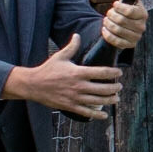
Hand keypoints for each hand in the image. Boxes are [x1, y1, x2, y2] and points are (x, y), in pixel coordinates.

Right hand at [4, 35, 121, 119]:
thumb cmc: (47, 70)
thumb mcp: (60, 56)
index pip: (101, 72)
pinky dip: (96, 115)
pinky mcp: (69, 106)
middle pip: (102, 88)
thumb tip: (77, 35)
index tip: (120, 73)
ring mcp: (74, 97)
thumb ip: (71, 46)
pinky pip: (86, 112)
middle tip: (120, 87)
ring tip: (116, 99)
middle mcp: (78, 86)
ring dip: (109, 101)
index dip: (113, 73)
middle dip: (114, 88)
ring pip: (97, 101)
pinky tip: (104, 116)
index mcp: (78, 72)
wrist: (33, 85)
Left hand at [102, 0, 149, 49]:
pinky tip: (105, 29)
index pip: (130, 11)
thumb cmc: (126, 11)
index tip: (115, 4)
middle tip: (108, 13)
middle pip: (122, 21)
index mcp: (143, 14)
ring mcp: (136, 37)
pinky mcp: (129, 45)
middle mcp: (142, 26)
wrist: (123, 27)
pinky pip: (115, 40)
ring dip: (108, 24)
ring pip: (117, 30)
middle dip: (111, 15)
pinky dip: (107, 34)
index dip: (119, 7)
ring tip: (106, 21)